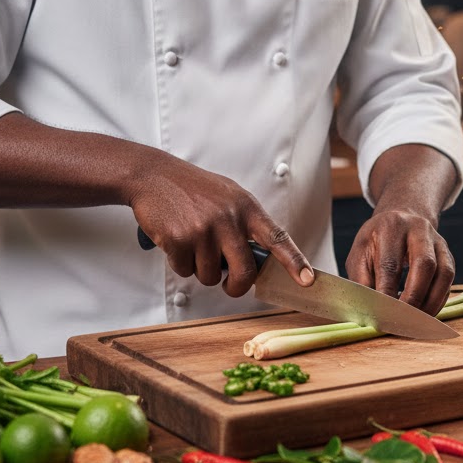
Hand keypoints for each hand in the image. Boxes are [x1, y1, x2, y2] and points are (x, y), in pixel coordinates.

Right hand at [127, 151, 312, 298]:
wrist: (154, 176)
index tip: (307, 279)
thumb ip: (245, 223)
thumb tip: (257, 258)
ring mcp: (204, 229)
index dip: (294, 261)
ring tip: (192, 243)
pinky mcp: (180, 239)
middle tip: (229, 285)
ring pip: (211, 275)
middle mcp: (228, 218)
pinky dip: (180, 263)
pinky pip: (185, 270)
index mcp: (246, 207)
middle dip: (237, 286)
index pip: (277, 237)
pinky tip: (175, 240)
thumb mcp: (228, 196)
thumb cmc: (193, 188)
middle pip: (245, 271)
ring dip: (200, 268)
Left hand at [344, 208, 454, 315]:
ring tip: (416, 321)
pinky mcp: (448, 254)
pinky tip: (426, 312)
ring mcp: (437, 241)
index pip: (390, 263)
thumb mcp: (360, 254)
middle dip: (414, 297)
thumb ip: (362, 280)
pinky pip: (449, 280)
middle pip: (424, 264)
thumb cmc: (376, 241)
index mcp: (391, 226)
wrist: (400, 219)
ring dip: (431, 301)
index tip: (383, 315)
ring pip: (444, 273)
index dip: (387, 292)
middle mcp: (419, 229)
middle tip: (403, 320)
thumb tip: (371, 310)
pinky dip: (439, 300)